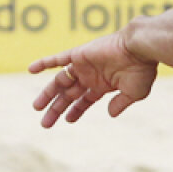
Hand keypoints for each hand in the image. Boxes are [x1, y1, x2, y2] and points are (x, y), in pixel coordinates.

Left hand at [29, 29, 157, 126]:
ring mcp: (83, 65)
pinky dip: (44, 62)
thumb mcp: (134, 93)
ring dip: (48, 94)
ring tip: (36, 107)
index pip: (85, 100)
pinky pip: (58, 59)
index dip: (75, 111)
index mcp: (104, 85)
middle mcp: (91, 75)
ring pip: (60, 81)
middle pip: (68, 95)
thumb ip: (120, 104)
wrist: (139, 48)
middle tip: (44, 123)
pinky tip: (31, 70)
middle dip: (57, 109)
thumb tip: (109, 114)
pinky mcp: (78, 54)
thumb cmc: (141, 70)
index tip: (67, 121)